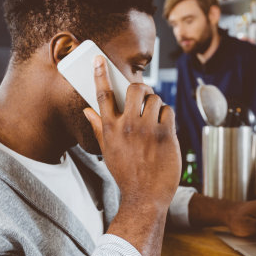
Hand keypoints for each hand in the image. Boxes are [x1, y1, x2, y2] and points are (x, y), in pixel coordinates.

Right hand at [83, 55, 180, 255]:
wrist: (145, 197)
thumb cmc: (127, 174)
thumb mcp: (107, 151)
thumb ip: (98, 127)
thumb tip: (87, 110)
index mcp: (110, 129)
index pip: (102, 95)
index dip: (100, 74)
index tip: (99, 58)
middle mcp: (127, 126)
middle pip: (136, 88)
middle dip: (143, 88)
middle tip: (145, 96)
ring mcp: (147, 129)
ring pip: (155, 98)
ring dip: (157, 105)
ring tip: (155, 119)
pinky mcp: (165, 134)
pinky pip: (168, 110)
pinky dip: (168, 116)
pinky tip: (165, 130)